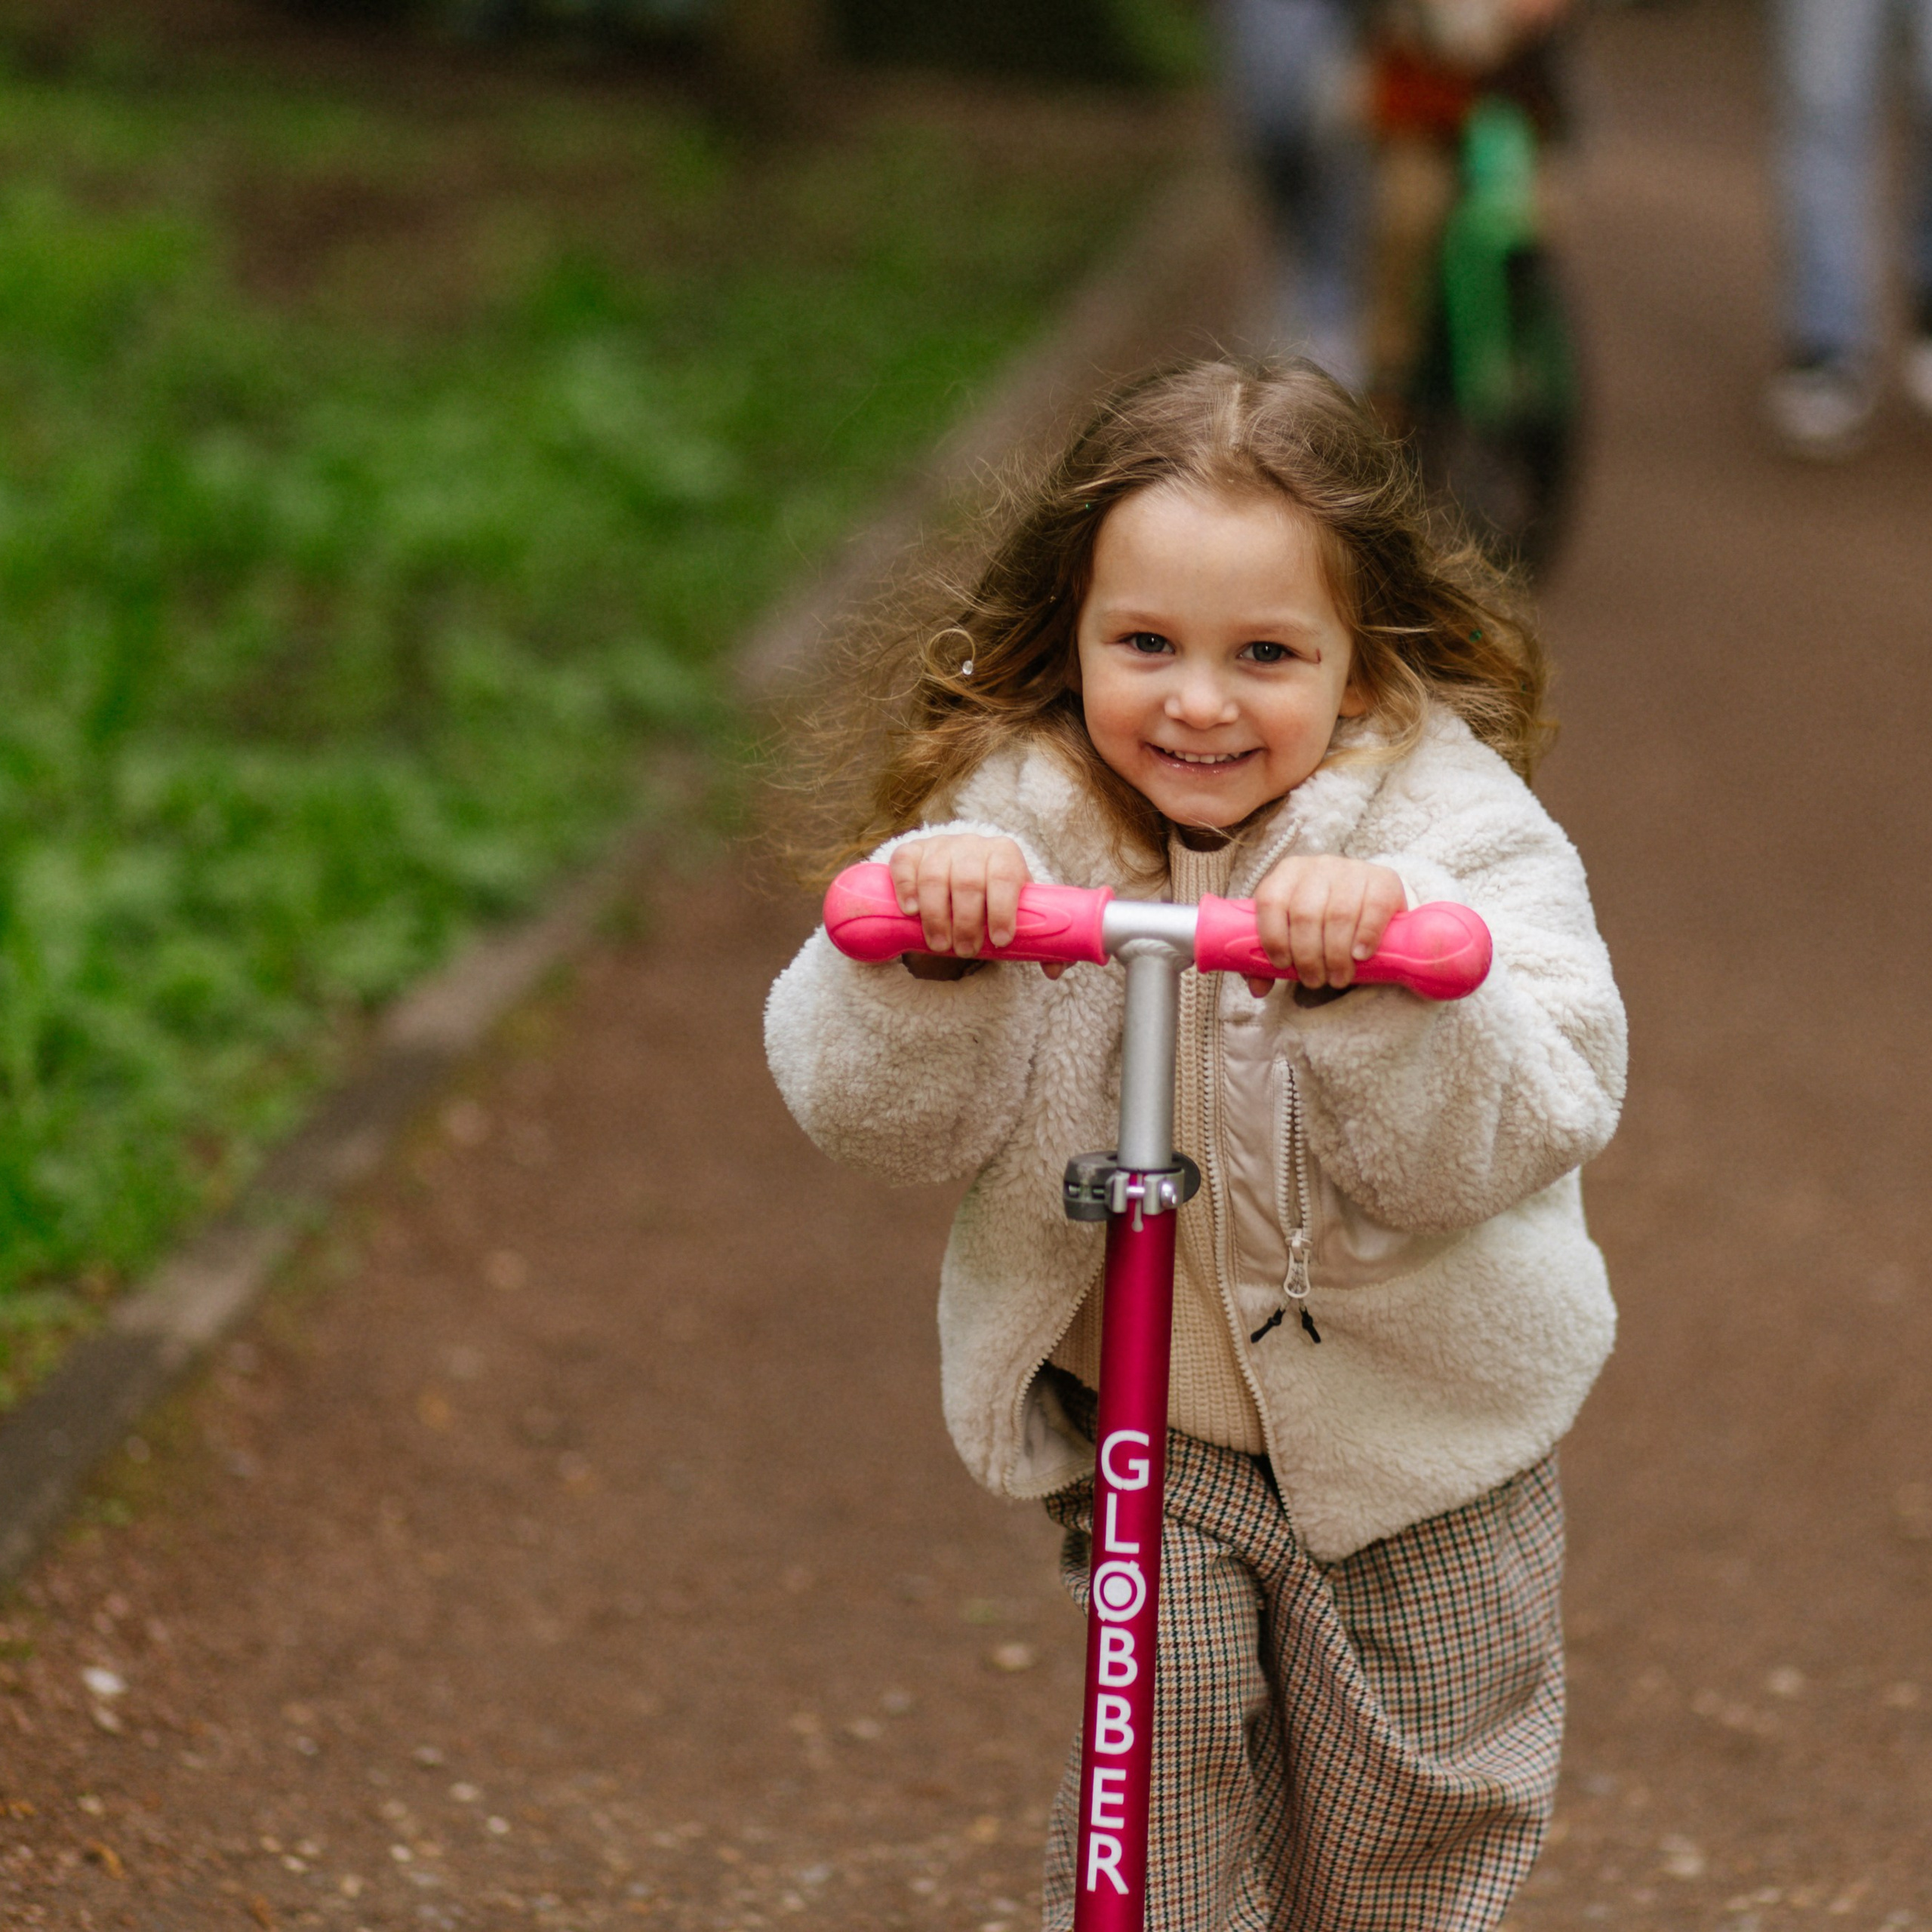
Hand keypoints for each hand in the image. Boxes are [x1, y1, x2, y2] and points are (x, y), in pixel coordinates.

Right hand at [888, 836, 1067, 978]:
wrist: (963, 869)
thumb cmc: (994, 898)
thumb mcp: (1018, 912)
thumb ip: (1039, 940)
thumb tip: (1054, 972)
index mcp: (1005, 855)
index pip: (1005, 876)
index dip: (1002, 909)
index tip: (1000, 941)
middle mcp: (973, 845)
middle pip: (968, 881)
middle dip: (967, 922)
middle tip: (966, 951)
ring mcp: (940, 846)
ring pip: (934, 876)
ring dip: (936, 915)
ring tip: (940, 945)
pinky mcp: (912, 851)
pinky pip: (905, 863)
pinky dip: (906, 887)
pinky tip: (911, 912)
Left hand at [1243, 856, 1406, 996]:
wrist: (1368, 900)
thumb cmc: (1321, 921)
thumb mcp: (1293, 933)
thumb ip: (1268, 959)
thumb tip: (1258, 989)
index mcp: (1286, 873)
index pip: (1271, 901)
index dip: (1274, 937)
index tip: (1283, 966)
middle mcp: (1317, 866)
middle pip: (1306, 914)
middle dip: (1308, 956)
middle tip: (1314, 981)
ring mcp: (1352, 870)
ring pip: (1339, 915)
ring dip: (1336, 955)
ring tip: (1337, 978)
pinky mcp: (1383, 879)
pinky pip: (1374, 908)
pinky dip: (1366, 936)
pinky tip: (1360, 955)